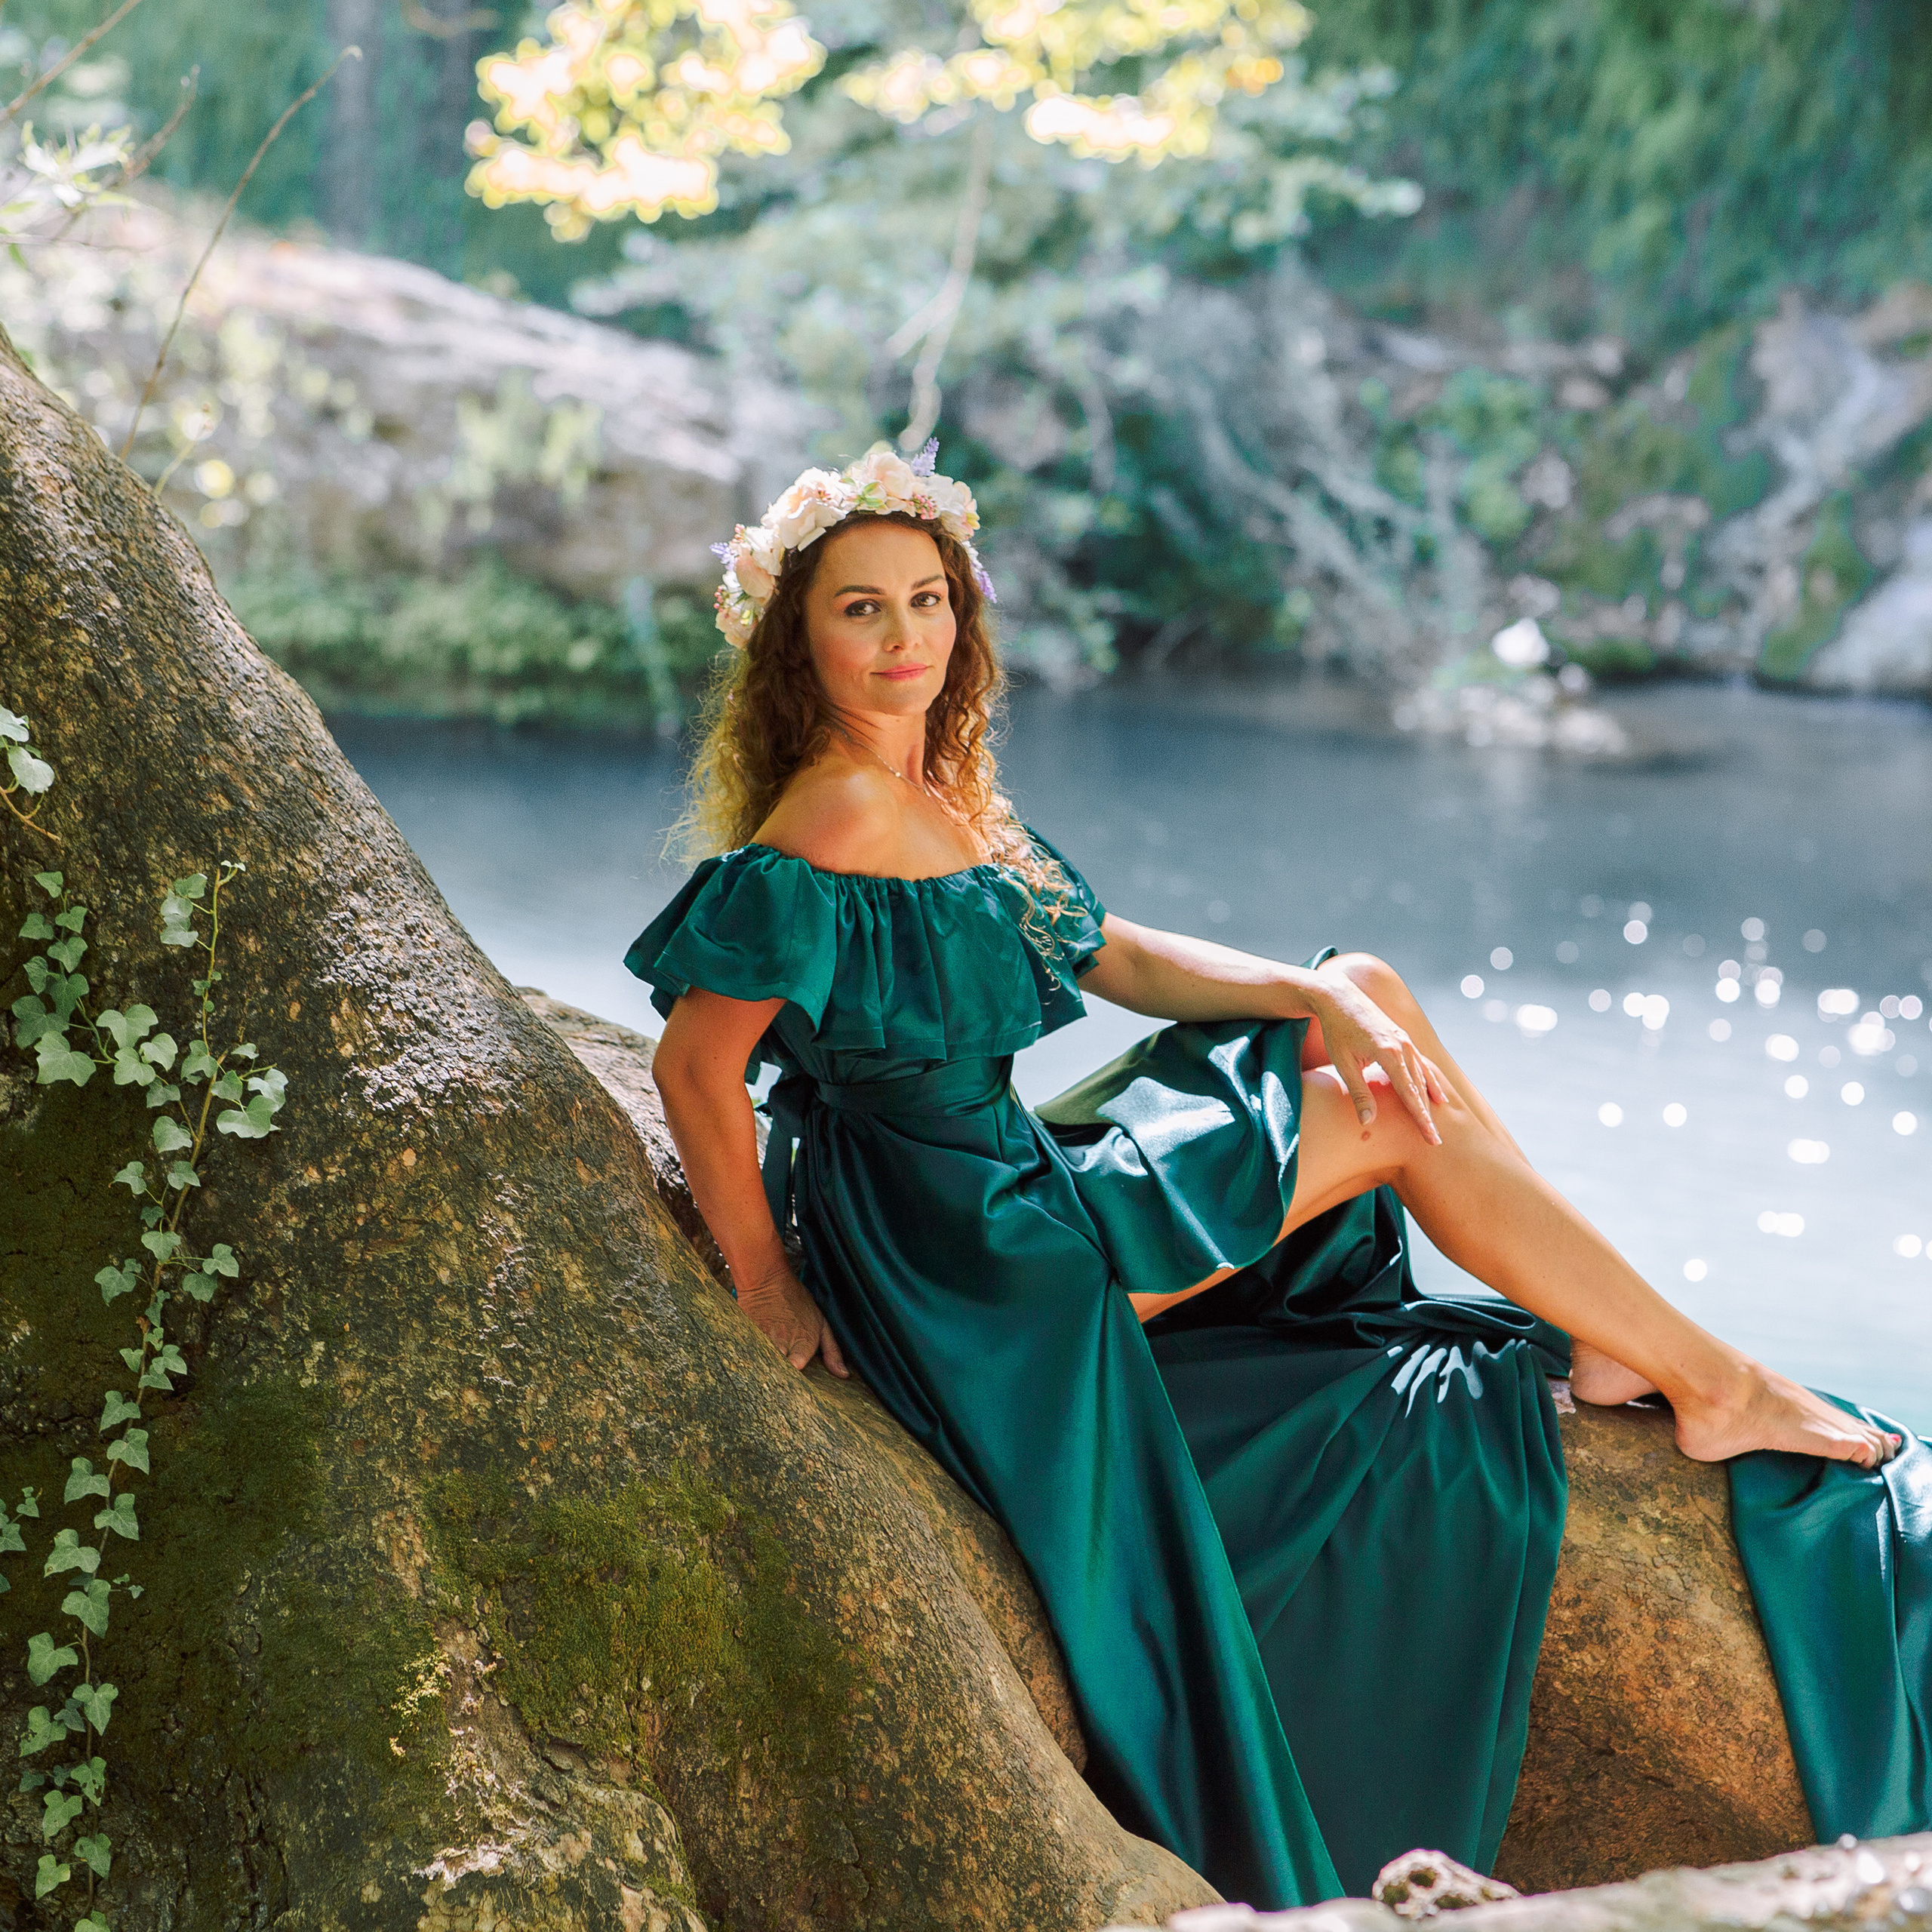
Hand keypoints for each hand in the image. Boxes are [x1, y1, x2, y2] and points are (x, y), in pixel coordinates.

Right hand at [737, 1265, 849, 1377]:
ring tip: (765, 1376)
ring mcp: (763, 1340)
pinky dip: (750, 1361)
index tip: (796, 1383)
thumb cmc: (798, 1303)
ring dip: (764, 1370)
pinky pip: (747, 1355)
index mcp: (804, 1343)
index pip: (798, 1370)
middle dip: (778, 1379)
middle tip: (779, 1385)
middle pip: (779, 1372)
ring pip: (762, 1365)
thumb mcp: (821, 1324)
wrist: (768, 1281)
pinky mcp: (747, 1336)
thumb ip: (832, 1351)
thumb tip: (843, 1375)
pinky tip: (752, 1363)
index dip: (796, 1380)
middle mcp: (783, 1343)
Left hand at [1313, 977, 1447, 1143]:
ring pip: (1423, 1075)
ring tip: (1440, 1120)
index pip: (1409, 1095)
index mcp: (1389, 1054)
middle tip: (1435, 1141)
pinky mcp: (1402, 1037)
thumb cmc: (1336, 1031)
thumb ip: (1358, 1092)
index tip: (1431, 1138)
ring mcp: (1405, 1041)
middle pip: (1420, 1088)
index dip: (1421, 1119)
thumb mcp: (1343, 1063)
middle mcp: (1403, 1047)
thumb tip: (1369, 1122)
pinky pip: (1421, 1063)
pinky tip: (1437, 1093)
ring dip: (1432, 1098)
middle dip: (1428, 1115)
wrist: (1338, 996)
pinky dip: (1430, 1080)